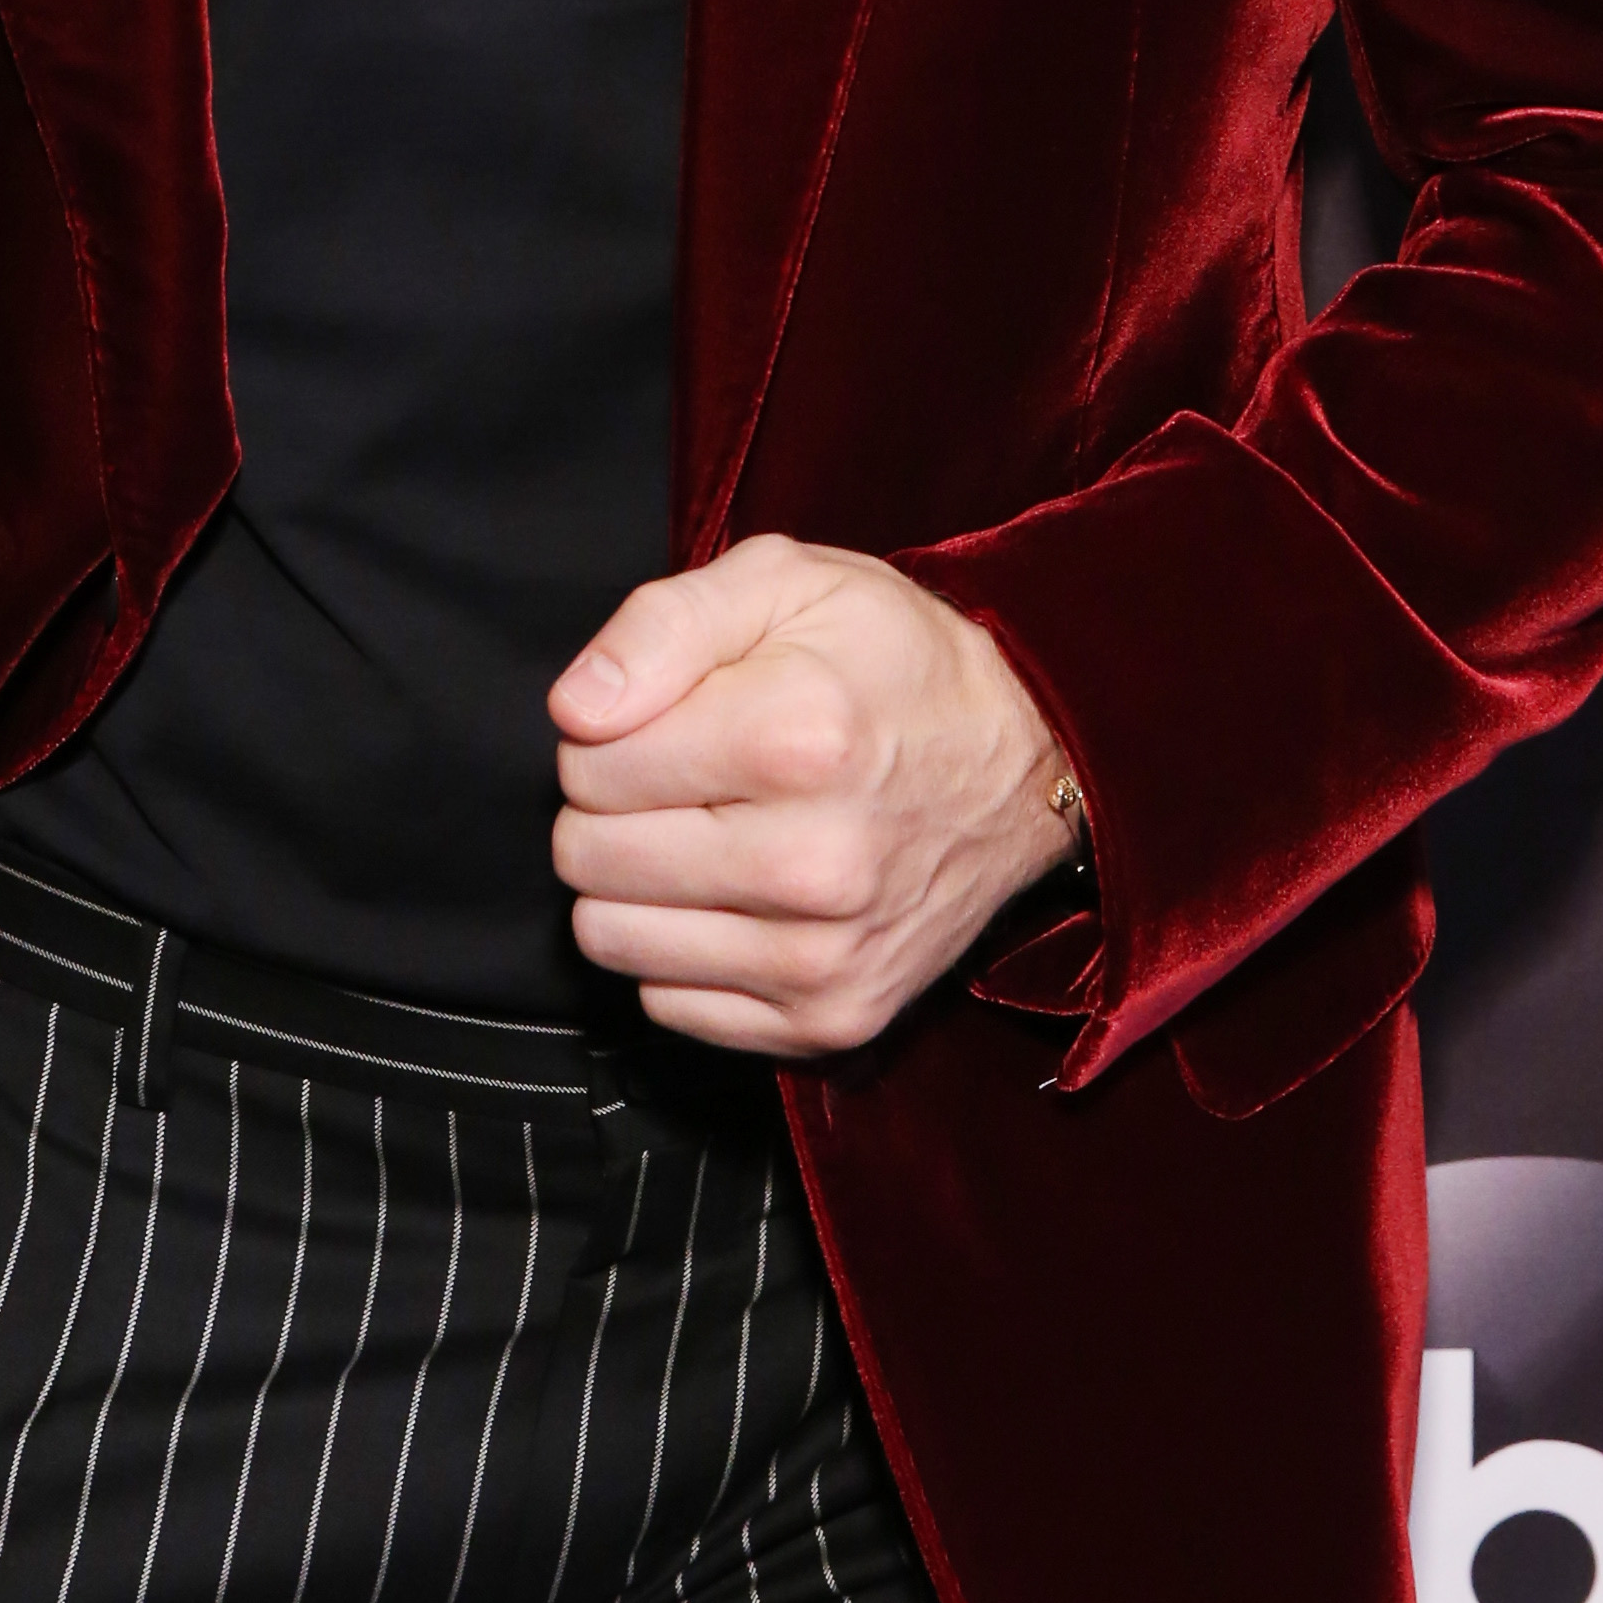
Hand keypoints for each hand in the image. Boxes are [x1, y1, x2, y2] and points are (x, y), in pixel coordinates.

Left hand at [548, 534, 1082, 1057]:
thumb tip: (575, 709)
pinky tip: (738, 897)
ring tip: (703, 834)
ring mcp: (824, 956)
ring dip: (633, 885)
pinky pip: (666, 1002)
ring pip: (610, 939)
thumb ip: (661, 625)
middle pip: (588, 856)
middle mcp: (813, 863)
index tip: (668, 717)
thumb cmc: (893, 663)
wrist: (1027, 766)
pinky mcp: (830, 1019)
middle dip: (609, 807)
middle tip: (682, 777)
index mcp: (796, 738)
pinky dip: (681, 949)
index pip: (587, 763)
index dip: (606, 730)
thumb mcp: (785, 582)